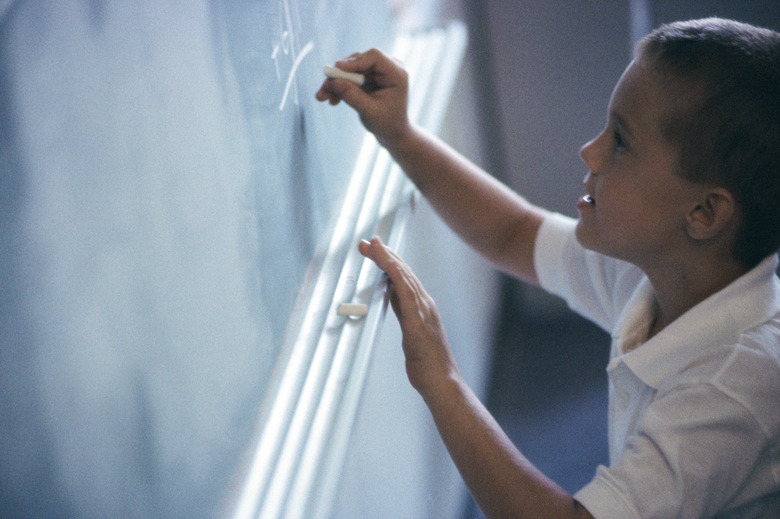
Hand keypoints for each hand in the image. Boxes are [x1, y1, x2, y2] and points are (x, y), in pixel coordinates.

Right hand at [315, 49, 411, 147]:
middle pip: (358, 61)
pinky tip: (332, 100)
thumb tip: (334, 82)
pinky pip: (349, 76)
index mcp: (396, 73)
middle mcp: (387, 67)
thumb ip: (353, 96)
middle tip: (324, 89)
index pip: (374, 57)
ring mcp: (376, 71)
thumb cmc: (387, 123)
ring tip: (322, 97)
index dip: (354, 61)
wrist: (392, 133)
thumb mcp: (370, 111)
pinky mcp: (367, 76)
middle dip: (339, 75)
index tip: (337, 68)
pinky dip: (339, 87)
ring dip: (335, 82)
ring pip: (350, 69)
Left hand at [358, 237, 459, 396]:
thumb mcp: (410, 331)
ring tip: (373, 246)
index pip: (404, 277)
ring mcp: (424, 311)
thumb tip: (391, 294)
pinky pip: (407, 292)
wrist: (442, 382)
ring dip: (388, 259)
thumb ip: (403, 311)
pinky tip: (388, 264)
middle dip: (385, 254)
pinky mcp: (419, 321)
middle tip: (368, 241)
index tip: (374, 250)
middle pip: (403, 272)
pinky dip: (397, 275)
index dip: (389, 261)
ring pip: (404, 277)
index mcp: (423, 307)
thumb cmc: (427, 363)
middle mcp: (425, 304)